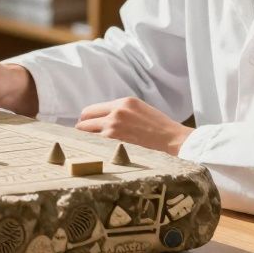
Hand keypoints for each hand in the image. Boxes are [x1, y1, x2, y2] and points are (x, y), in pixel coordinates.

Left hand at [75, 97, 191, 155]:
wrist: (171, 138)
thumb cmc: (158, 126)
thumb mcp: (138, 109)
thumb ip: (120, 110)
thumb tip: (102, 118)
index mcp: (123, 102)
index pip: (91, 109)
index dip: (86, 118)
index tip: (85, 125)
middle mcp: (116, 111)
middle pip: (85, 119)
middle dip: (82, 129)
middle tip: (83, 137)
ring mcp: (114, 125)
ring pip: (87, 132)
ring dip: (87, 139)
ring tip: (90, 146)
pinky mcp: (116, 139)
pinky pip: (97, 143)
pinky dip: (95, 147)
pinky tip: (98, 151)